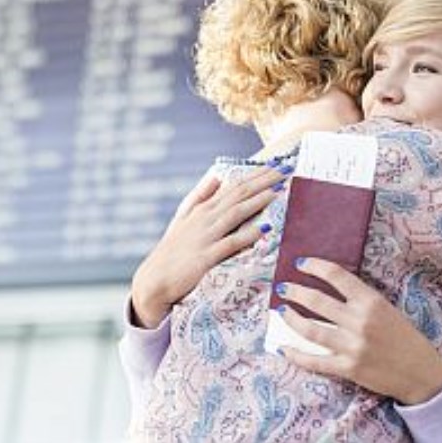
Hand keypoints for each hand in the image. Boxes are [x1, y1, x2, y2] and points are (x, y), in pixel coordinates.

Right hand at [130, 164, 289, 327]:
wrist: (155, 279)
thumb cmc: (173, 249)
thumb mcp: (184, 217)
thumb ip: (201, 196)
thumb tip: (217, 176)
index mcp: (203, 208)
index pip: (234, 185)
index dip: (256, 174)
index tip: (277, 164)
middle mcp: (205, 217)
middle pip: (238, 194)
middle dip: (263, 180)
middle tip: (285, 168)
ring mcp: (206, 236)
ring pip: (236, 213)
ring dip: (258, 200)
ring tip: (278, 190)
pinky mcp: (206, 256)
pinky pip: (230, 243)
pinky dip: (247, 235)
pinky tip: (263, 229)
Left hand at [275, 257, 441, 405]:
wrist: (422, 374)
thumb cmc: (405, 338)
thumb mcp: (386, 308)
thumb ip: (360, 299)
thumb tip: (328, 287)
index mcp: (371, 301)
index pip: (336, 275)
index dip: (315, 266)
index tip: (300, 263)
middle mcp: (359, 321)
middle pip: (316, 300)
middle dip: (294, 291)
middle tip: (283, 286)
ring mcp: (352, 346)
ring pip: (310, 329)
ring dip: (291, 318)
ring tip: (281, 310)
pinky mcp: (348, 369)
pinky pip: (314, 361)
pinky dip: (295, 354)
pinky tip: (284, 348)